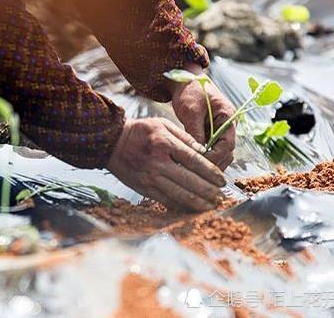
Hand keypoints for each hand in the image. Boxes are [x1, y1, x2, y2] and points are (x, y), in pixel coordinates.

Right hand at [107, 118, 225, 211]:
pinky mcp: (144, 188)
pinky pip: (166, 201)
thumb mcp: (163, 125)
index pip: (194, 161)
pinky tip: (192, 209)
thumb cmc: (140, 131)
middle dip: (208, 191)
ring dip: (198, 202)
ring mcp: (151, 178)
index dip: (211, 172)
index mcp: (165, 144)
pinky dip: (181, 207)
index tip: (222, 180)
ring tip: (211, 206)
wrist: (111, 143)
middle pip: (190, 181)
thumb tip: (204, 151)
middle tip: (221, 197)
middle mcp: (159, 163)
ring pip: (179, 194)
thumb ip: (185, 137)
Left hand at [170, 64, 235, 169]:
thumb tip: (198, 153)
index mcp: (228, 117)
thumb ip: (195, 132)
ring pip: (219, 153)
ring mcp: (220, 130)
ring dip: (209, 162)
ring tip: (194, 171)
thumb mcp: (191, 111)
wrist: (185, 80)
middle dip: (213, 164)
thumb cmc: (190, 90)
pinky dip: (203, 157)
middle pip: (226, 152)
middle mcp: (227, 125)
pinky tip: (192, 163)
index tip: (201, 164)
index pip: (227, 144)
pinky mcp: (210, 133)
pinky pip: (210, 149)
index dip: (215, 157)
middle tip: (197, 173)